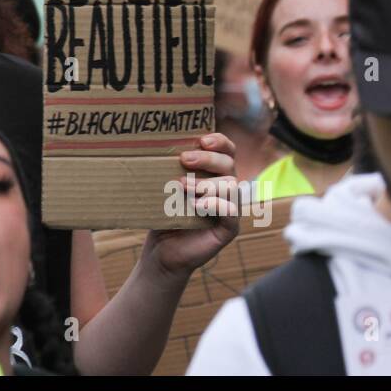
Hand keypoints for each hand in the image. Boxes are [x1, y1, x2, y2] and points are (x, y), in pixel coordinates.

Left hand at [143, 133, 240, 283]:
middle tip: (184, 160)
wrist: (161, 251)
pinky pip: (231, 211)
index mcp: (214, 175)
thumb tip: (159, 142)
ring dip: (206, 183)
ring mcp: (230, 209)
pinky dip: (215, 204)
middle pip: (229, 164)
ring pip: (231, 186)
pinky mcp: (229, 229)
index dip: (219, 142)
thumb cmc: (163, 214)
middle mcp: (226, 190)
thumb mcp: (166, 186)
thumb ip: (171, 168)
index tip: (201, 140)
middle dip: (208, 159)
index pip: (227, 151)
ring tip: (182, 187)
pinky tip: (197, 205)